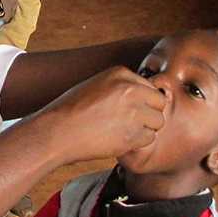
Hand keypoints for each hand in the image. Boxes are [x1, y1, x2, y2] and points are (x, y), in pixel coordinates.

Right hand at [36, 66, 167, 162]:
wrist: (58, 131)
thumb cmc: (70, 111)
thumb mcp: (95, 85)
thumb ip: (120, 87)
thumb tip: (145, 97)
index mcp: (121, 73)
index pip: (150, 86)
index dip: (142, 101)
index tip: (128, 110)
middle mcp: (131, 89)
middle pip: (159, 103)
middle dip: (149, 114)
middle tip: (131, 123)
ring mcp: (133, 111)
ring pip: (157, 122)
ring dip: (145, 129)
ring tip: (123, 132)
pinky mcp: (132, 133)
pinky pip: (148, 138)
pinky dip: (137, 143)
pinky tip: (119, 140)